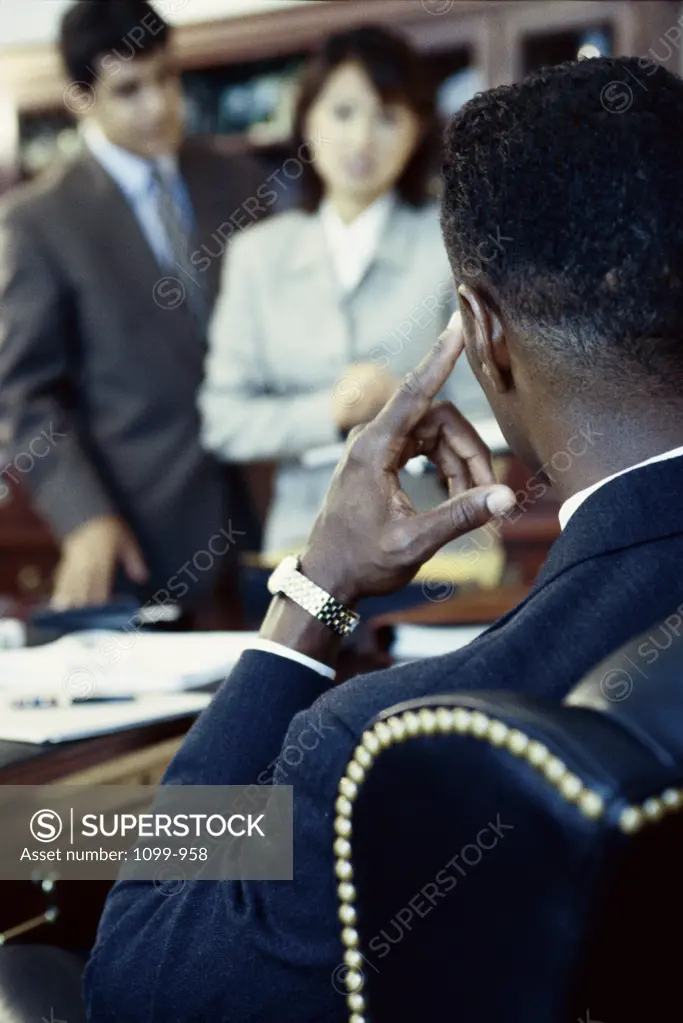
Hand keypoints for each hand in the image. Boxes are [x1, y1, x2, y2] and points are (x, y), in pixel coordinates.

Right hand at [51, 514, 148, 608]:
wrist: (88, 513)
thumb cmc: (111, 529)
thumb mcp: (127, 541)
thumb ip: (134, 560)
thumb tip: (142, 578)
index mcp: (103, 558)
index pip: (102, 581)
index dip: (102, 596)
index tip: (102, 609)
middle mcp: (87, 561)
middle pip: (83, 584)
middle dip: (82, 601)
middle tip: (80, 618)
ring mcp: (75, 561)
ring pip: (70, 582)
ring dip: (67, 597)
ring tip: (62, 612)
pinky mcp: (67, 561)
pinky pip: (62, 577)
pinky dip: (60, 589)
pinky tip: (57, 601)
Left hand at [302, 316, 515, 604]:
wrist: (328, 579)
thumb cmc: (362, 561)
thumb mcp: (414, 542)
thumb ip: (461, 515)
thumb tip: (507, 498)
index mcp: (372, 450)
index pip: (414, 393)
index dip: (439, 359)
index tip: (457, 324)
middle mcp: (371, 440)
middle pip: (438, 421)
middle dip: (469, 455)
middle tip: (487, 496)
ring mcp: (376, 448)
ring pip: (436, 436)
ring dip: (460, 467)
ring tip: (470, 507)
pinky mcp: (381, 459)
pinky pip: (425, 448)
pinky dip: (446, 471)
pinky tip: (456, 500)